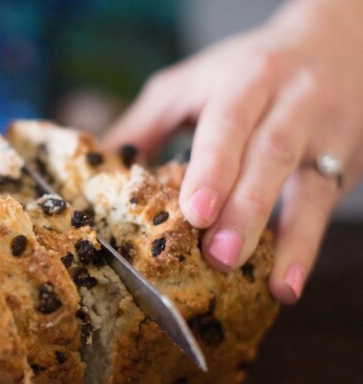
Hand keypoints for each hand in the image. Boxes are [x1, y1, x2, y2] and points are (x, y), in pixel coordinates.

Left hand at [104, 0, 362, 303]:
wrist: (334, 46)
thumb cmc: (245, 70)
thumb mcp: (191, 83)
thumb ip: (147, 122)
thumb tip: (100, 163)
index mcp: (244, 81)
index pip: (228, 123)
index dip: (213, 167)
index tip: (194, 211)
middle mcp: (290, 102)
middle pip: (270, 154)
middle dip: (245, 208)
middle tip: (218, 256)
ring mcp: (324, 132)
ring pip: (307, 184)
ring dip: (286, 236)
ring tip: (267, 281)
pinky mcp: (345, 159)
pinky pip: (325, 205)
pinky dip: (307, 246)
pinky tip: (288, 282)